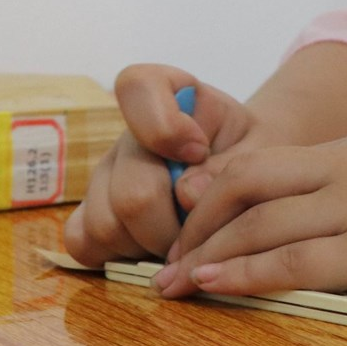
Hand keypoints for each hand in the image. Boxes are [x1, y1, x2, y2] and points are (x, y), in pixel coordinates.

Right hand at [62, 64, 267, 265]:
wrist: (247, 171)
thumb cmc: (253, 153)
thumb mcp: (262, 149)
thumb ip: (233, 165)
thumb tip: (186, 194)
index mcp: (169, 96)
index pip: (136, 87)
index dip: (164, 127)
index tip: (198, 150)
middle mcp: (127, 135)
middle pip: (131, 191)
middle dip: (173, 225)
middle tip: (204, 229)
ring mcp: (104, 175)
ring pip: (107, 225)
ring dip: (152, 247)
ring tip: (185, 240)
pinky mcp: (91, 212)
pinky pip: (84, 242)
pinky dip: (120, 257)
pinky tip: (154, 249)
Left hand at [150, 126, 346, 303]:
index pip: (270, 159)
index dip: (219, 190)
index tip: (191, 221)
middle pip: (246, 180)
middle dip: (196, 221)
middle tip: (165, 256)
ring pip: (258, 223)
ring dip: (204, 255)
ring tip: (169, 285)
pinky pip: (292, 261)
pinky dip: (243, 275)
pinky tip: (212, 289)